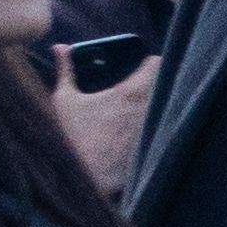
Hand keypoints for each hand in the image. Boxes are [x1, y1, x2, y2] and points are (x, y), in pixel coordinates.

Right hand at [51, 55, 155, 198]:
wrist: (87, 179)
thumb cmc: (73, 138)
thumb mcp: (65, 100)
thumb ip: (66, 70)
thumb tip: (60, 47)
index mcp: (129, 92)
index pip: (157, 63)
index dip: (150, 60)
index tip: (142, 63)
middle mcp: (149, 108)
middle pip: (165, 83)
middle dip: (153, 82)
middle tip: (139, 84)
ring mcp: (156, 128)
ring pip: (166, 106)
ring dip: (156, 103)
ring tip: (139, 107)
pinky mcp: (157, 146)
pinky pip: (165, 129)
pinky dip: (157, 125)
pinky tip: (141, 128)